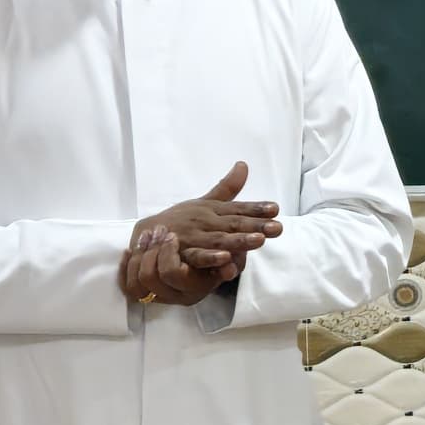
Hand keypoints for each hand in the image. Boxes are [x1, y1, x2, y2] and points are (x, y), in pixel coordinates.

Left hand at [117, 228, 230, 305]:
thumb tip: (231, 270)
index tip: (172, 235)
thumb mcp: (229, 259)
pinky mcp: (146, 294)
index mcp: (194, 289)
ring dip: (138, 255)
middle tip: (159, 231)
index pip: (171, 274)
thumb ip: (228, 263)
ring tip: (148, 235)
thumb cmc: (218, 262)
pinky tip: (128, 251)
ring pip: (137, 281)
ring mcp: (160, 296)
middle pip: (150, 277)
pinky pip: (128, 287)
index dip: (167, 253)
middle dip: (151, 250)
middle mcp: (176, 296)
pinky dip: (125, 268)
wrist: (203, 274)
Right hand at [122, 160, 279, 302]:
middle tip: (278, 227)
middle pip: (233, 223)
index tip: (276, 209)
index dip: (256, 208)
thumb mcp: (204, 201)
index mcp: (212, 209)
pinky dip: (211, 258)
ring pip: (219, 239)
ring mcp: (193, 237)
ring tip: (260, 240)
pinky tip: (226, 259)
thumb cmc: (181, 218)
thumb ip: (227, 188)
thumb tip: (244, 164)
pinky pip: (197, 257)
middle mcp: (205, 221)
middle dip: (256, 225)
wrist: (146, 234)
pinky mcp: (181, 253)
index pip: (238, 208)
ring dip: (239, 240)